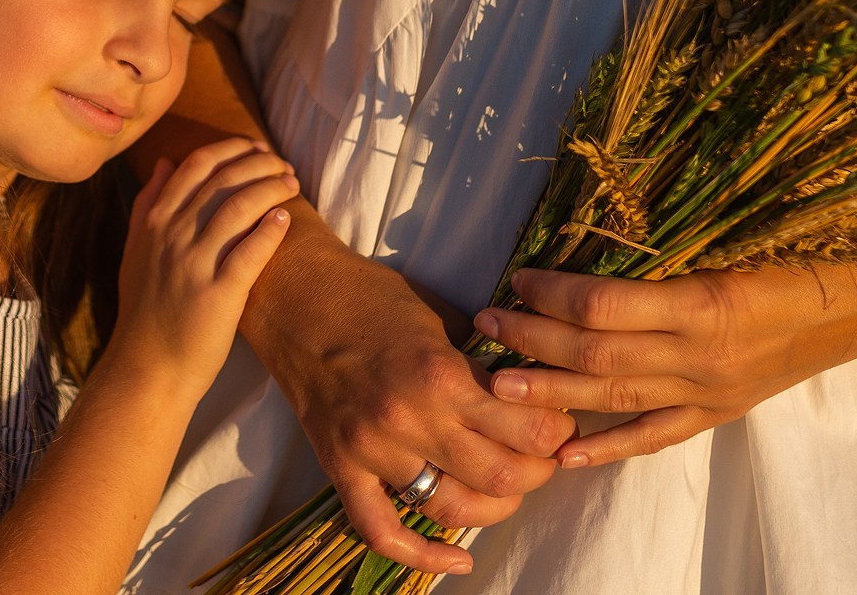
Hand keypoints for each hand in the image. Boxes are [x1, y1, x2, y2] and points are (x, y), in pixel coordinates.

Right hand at [114, 138, 296, 394]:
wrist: (148, 366)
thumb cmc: (146, 310)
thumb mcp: (136, 251)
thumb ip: (147, 204)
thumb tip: (166, 161)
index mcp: (154, 223)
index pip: (195, 166)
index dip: (229, 149)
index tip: (255, 147)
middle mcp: (172, 237)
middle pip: (221, 180)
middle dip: (258, 164)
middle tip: (283, 165)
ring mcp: (194, 264)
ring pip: (237, 208)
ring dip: (270, 189)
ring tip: (292, 185)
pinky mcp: (218, 294)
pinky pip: (249, 253)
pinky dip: (269, 231)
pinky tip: (285, 220)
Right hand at [242, 225, 576, 574]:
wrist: (294, 295)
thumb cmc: (372, 295)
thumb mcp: (442, 315)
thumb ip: (482, 360)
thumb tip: (528, 387)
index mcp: (442, 375)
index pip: (528, 427)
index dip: (558, 430)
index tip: (562, 422)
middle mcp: (411, 420)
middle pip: (501, 476)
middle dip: (538, 471)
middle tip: (545, 456)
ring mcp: (372, 450)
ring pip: (451, 509)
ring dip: (494, 509)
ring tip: (509, 491)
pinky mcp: (340, 467)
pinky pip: (380, 530)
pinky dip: (421, 555)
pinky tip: (456, 561)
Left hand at [475, 262, 856, 467]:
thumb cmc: (795, 260)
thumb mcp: (734, 242)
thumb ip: (667, 254)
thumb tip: (592, 246)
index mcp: (702, 302)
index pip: (605, 304)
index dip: (554, 292)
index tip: (520, 277)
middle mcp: (698, 354)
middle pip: (596, 352)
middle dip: (533, 339)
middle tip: (486, 324)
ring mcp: (705, 392)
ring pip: (613, 398)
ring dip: (550, 391)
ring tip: (499, 383)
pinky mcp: (715, 414)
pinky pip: (653, 437)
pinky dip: (607, 447)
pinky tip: (565, 454)